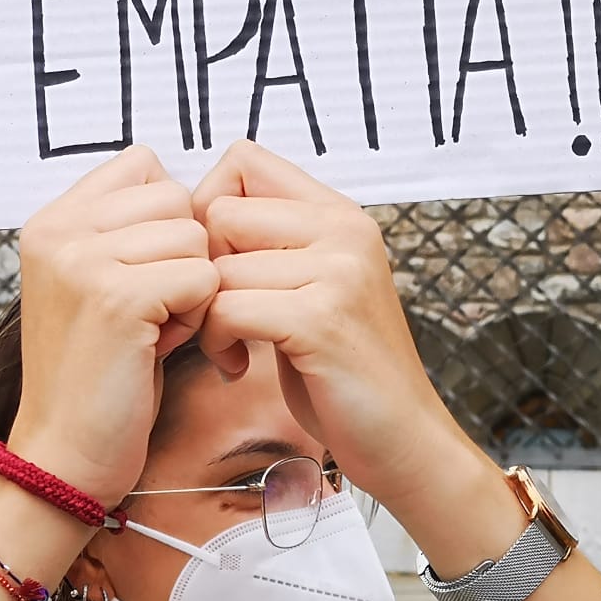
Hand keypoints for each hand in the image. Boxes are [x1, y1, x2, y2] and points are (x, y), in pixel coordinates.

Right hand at [10, 146, 218, 506]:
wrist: (63, 454)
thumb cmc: (96, 372)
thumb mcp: (94, 283)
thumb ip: (124, 231)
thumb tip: (190, 188)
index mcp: (51, 220)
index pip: (143, 164)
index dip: (166, 216)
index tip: (146, 271)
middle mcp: (58, 229)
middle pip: (176, 195)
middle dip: (183, 252)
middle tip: (152, 309)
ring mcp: (83, 260)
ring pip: (194, 235)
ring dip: (192, 286)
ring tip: (153, 329)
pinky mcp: (117, 298)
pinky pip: (203, 276)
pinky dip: (196, 317)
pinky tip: (159, 348)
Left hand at [192, 141, 483, 506]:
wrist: (405, 441)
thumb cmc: (344, 371)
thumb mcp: (314, 287)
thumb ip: (272, 244)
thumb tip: (195, 211)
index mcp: (340, 214)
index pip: (244, 159)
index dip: (209, 206)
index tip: (218, 262)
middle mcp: (344, 229)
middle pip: (220, 210)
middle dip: (201, 267)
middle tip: (219, 313)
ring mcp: (338, 271)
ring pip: (218, 266)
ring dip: (206, 315)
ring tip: (233, 347)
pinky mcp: (321, 319)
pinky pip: (226, 308)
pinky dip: (217, 342)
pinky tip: (240, 365)